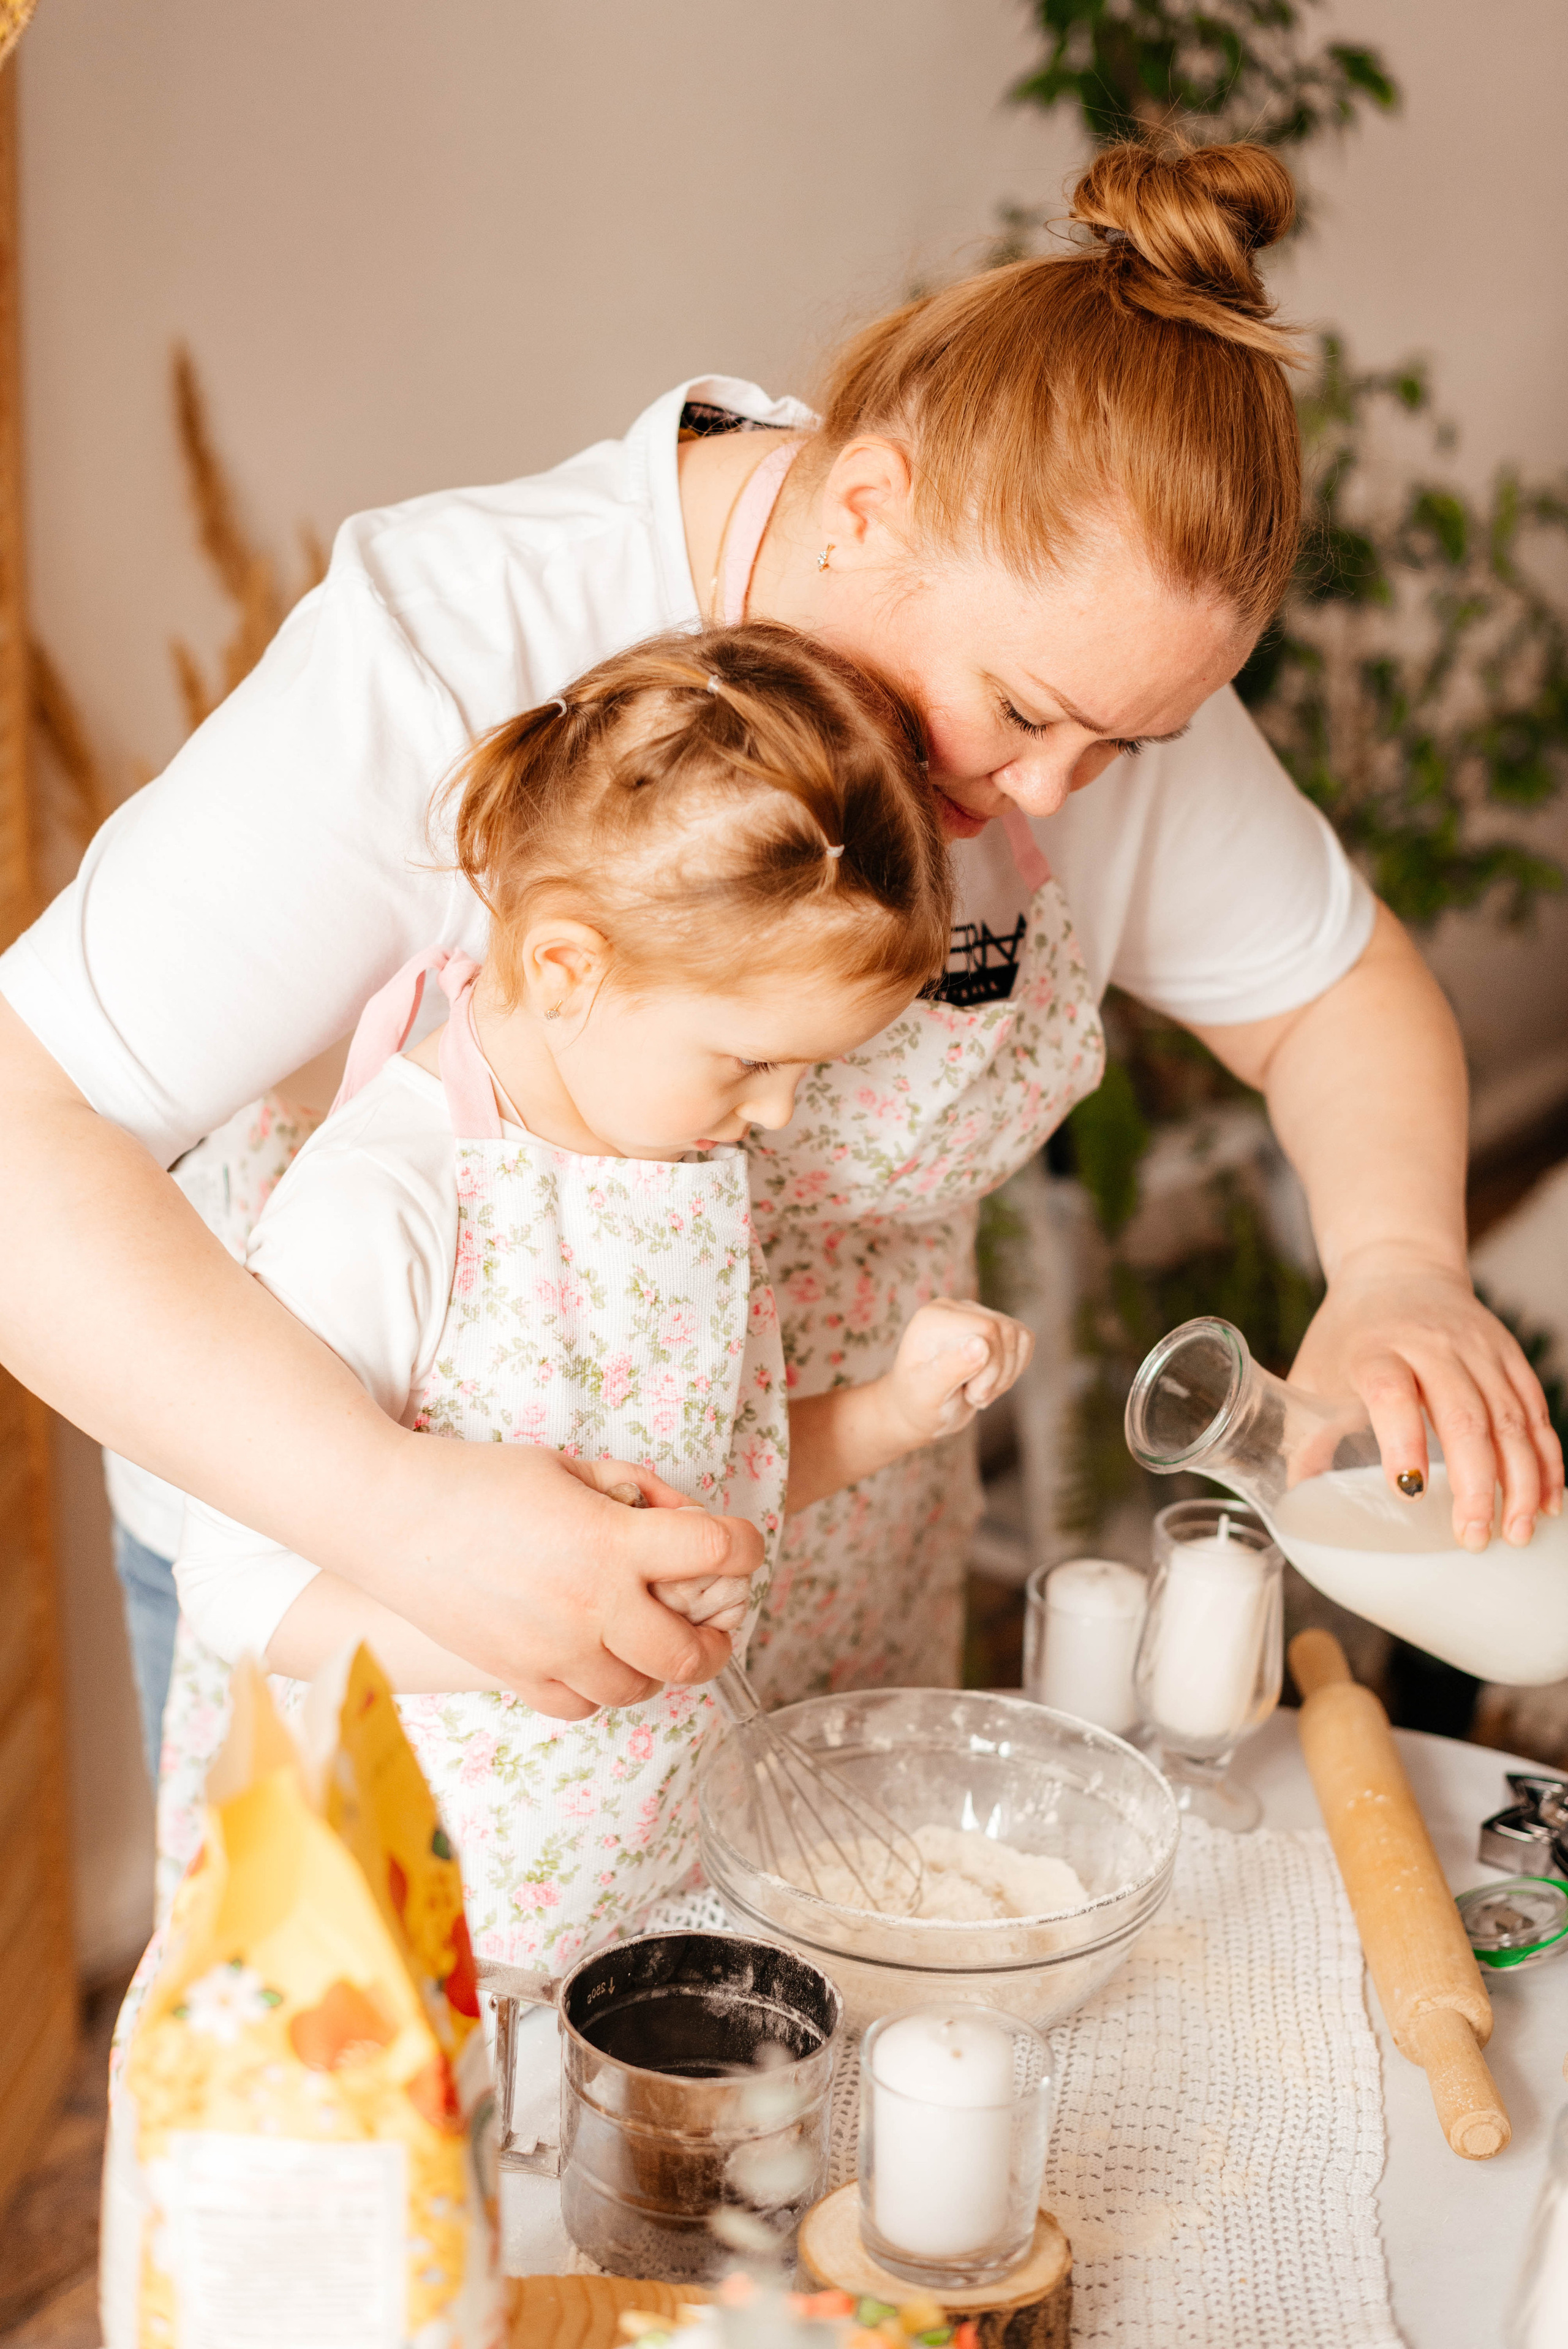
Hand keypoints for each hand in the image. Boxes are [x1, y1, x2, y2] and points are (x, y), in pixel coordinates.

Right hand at [371, 1436, 761, 1718]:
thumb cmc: (479, 1478)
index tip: (739, 1545)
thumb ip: (633, 1493)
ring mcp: (553, 1651)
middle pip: (692, 1655)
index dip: (744, 1546)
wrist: (388, 1515)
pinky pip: (582, 1706)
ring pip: (639, 1690)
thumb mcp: (568, 1465)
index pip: (717, 1552)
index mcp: (610, 1543)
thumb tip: (681, 1518)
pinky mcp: (516, 1677)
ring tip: (645, 1636)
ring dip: (655, 1665)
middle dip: (716, 1638)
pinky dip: (599, 1686)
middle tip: (711, 1621)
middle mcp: (591, 1607)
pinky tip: (591, 1654)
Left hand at [884, 1298, 1033, 1444]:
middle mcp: (954, 1309)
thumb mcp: (928, 1394)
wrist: (921, 1410)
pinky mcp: (993, 1327)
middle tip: (973, 1396)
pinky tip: (990, 1382)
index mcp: (933, 1317)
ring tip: (977, 1391)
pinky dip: (1015, 1368)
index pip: (988, 1329)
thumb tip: (981, 1344)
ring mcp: (975, 1315)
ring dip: (1006, 1375)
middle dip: (998, 1374)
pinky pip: (1024, 1339)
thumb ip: (950, 1368)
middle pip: (1005, 1332)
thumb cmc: (919, 1404)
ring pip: (1018, 1336)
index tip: (969, 1393)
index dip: (990, 1367)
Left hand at [1290, 1244, 1563, 1550]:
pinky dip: (1546, 1460)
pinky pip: (1535, 1412)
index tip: (1408, 1493)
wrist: (1397, 1266)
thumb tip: (1295, 1502)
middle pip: (1464, 1416)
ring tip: (1515, 1532)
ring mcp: (1477, 1348)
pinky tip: (1546, 1501)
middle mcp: (1431, 1345)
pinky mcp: (1508, 1355)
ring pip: (1510, 1419)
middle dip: (1475, 1484)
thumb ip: (1305, 1435)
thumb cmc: (1350, 1332)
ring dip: (1520, 1481)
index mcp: (1373, 1349)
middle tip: (1472, 1538)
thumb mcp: (1314, 1372)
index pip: (1391, 1393)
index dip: (1401, 1441)